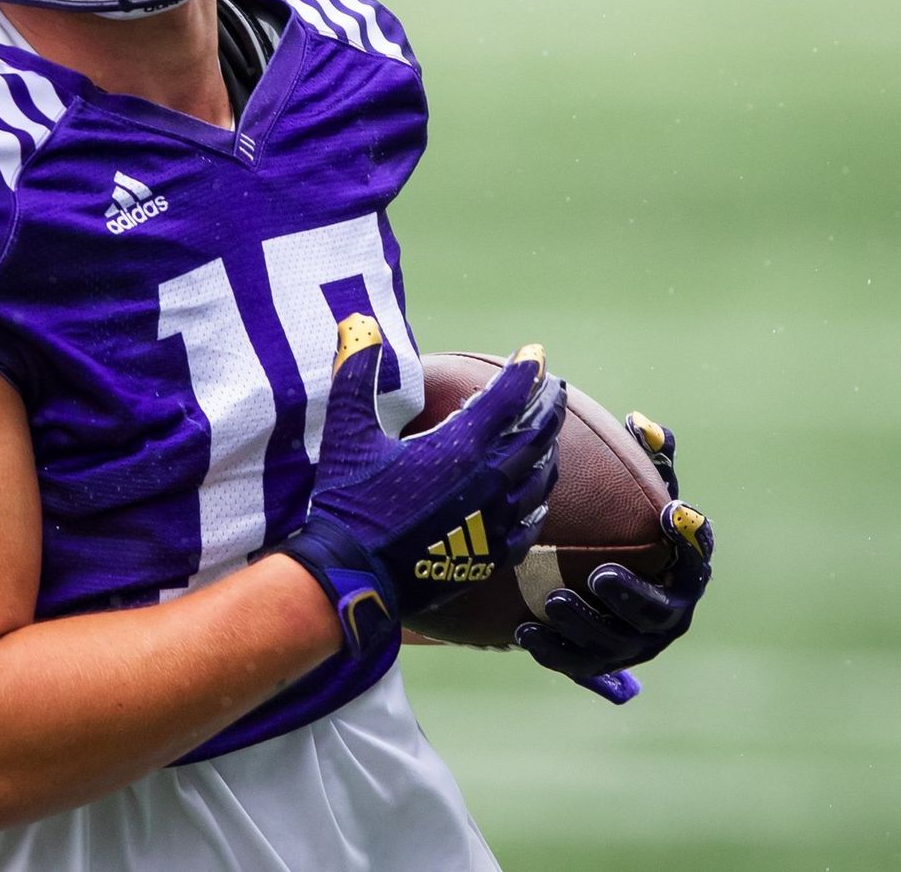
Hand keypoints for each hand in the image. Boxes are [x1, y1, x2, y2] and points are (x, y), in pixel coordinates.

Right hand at [271, 315, 565, 655]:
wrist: (355, 576)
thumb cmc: (349, 502)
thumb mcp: (348, 433)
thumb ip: (357, 375)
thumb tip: (359, 323)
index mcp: (460, 448)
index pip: (506, 398)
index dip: (523, 370)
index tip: (534, 351)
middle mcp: (489, 481)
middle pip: (535, 434)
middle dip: (546, 404)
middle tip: (552, 384)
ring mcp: (496, 521)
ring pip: (539, 478)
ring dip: (547, 449)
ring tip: (547, 432)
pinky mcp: (492, 556)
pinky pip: (530, 522)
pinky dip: (538, 499)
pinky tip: (536, 496)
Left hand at [515, 413, 713, 703]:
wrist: (587, 582)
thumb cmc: (623, 526)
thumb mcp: (636, 493)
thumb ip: (647, 460)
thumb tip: (642, 422)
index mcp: (683, 575)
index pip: (697, 560)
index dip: (692, 540)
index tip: (674, 511)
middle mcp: (665, 616)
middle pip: (655, 614)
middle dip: (632, 596)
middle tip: (601, 574)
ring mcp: (631, 645)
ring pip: (613, 643)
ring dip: (584, 623)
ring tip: (554, 599)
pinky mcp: (595, 664)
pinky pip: (575, 663)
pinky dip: (552, 649)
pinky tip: (524, 630)